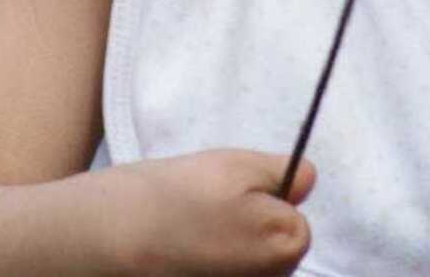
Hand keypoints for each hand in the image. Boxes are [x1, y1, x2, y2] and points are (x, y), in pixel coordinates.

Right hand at [107, 147, 315, 275]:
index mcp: (285, 246)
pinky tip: (188, 251)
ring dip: (234, 246)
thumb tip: (308, 180)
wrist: (120, 234)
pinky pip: (229, 272)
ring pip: (252, 264)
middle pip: (277, 249)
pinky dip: (215, 261)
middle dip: (255, 226)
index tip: (236, 193)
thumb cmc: (182, 195)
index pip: (298, 221)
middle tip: (213, 209)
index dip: (270, 200)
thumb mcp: (238, 164)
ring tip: (196, 230)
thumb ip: (284, 172)